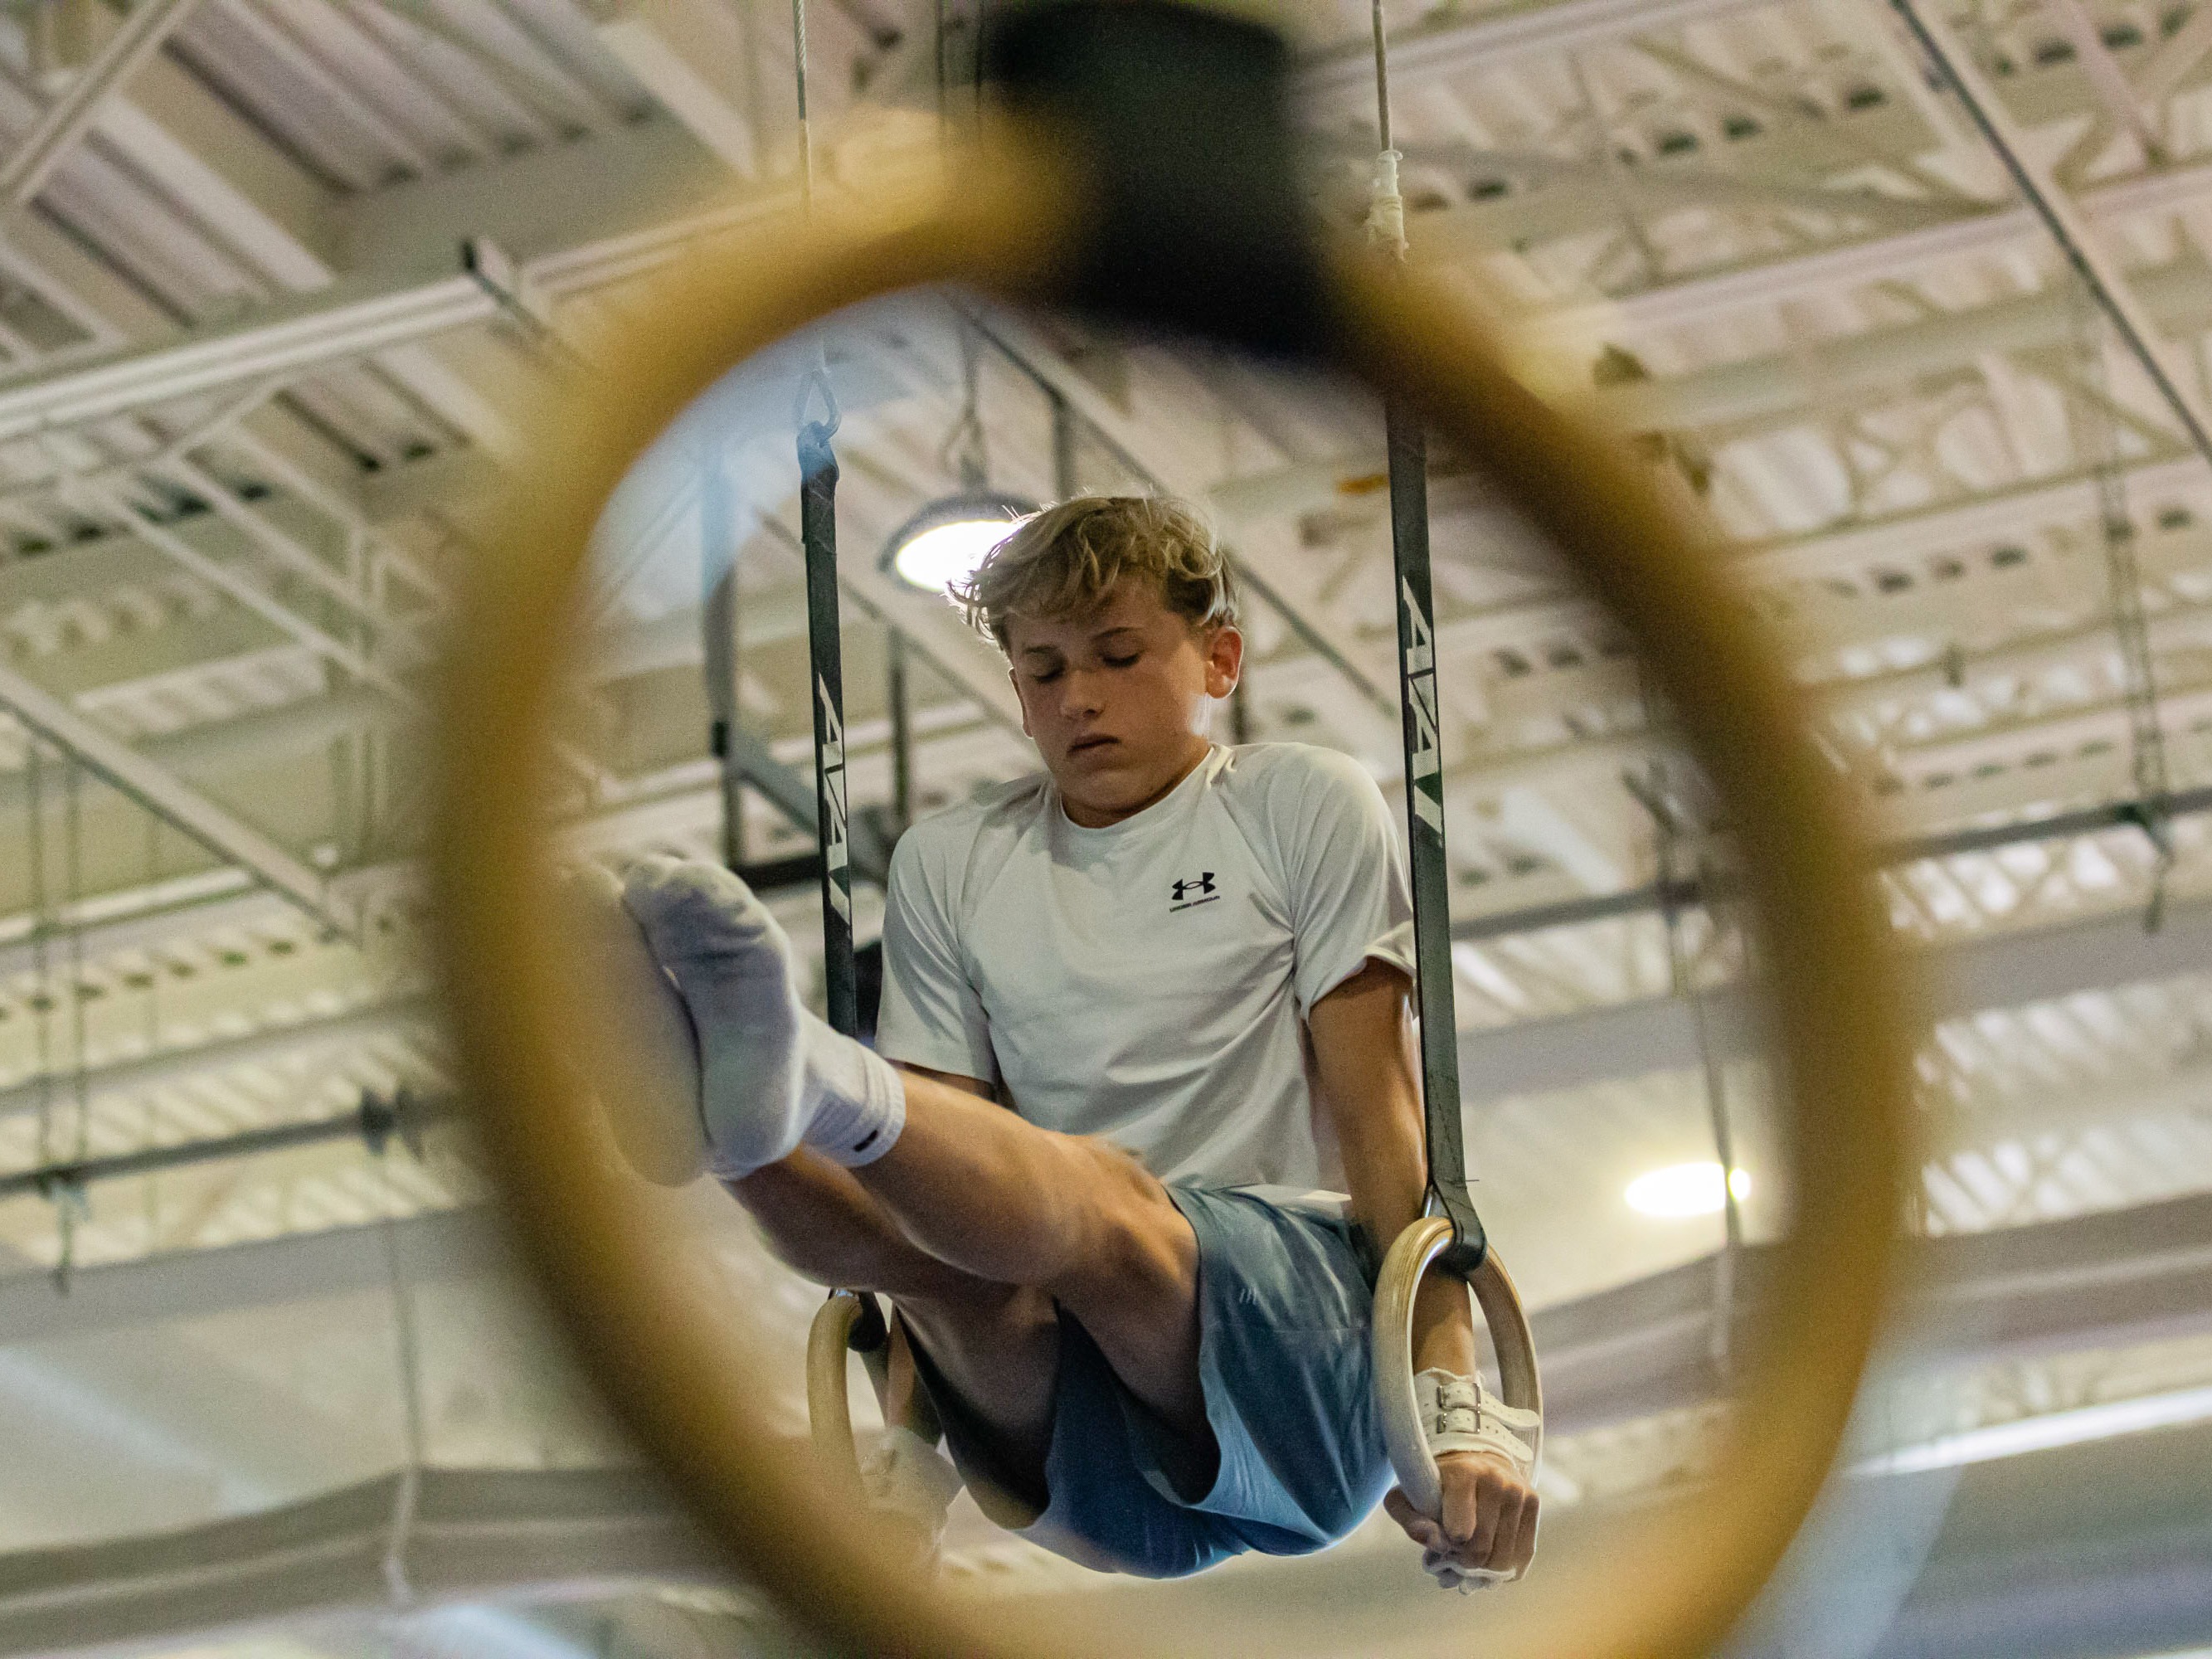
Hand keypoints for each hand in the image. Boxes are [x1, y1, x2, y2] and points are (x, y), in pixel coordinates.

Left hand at [1383, 1449, 1538, 1590]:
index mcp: (1463, 1473)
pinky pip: (1523, 1556)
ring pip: (1504, 1558)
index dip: (1447, 1545)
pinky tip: (1489, 1562)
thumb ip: (1412, 1521)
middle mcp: (1496, 1479)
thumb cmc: (1435, 1483)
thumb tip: (1435, 1544)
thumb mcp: (1408, 1496)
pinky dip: (1504, 1569)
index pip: (1460, 1530)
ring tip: (1469, 1564)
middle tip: (1453, 1560)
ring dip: (1484, 1571)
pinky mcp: (1534, 1503)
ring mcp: (1519, 1491)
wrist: (1473, 1457)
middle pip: (1482, 1549)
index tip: (1441, 1540)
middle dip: (1464, 1563)